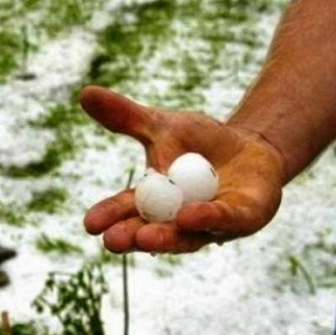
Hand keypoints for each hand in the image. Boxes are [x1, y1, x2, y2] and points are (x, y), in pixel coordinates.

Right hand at [81, 86, 285, 253]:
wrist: (251, 148)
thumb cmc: (199, 143)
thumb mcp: (162, 126)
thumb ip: (126, 117)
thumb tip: (84, 93)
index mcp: (154, 202)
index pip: (127, 212)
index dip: (109, 218)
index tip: (89, 224)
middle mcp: (178, 223)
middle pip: (152, 233)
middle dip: (132, 237)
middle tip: (112, 241)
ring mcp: (211, 225)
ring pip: (186, 236)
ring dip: (165, 237)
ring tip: (144, 238)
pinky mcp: (244, 219)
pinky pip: (224, 220)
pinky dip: (206, 217)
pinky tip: (189, 215)